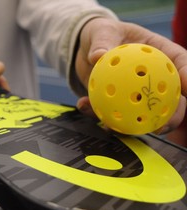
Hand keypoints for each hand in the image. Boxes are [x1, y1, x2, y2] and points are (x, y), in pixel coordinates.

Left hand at [75, 17, 186, 133]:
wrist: (86, 47)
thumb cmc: (102, 34)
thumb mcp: (102, 31)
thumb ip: (101, 41)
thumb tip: (97, 56)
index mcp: (157, 54)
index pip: (179, 63)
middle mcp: (148, 77)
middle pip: (168, 98)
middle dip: (170, 116)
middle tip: (161, 127)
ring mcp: (131, 92)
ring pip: (140, 113)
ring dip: (132, 125)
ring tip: (118, 128)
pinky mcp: (113, 101)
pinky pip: (108, 111)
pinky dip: (96, 112)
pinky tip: (83, 105)